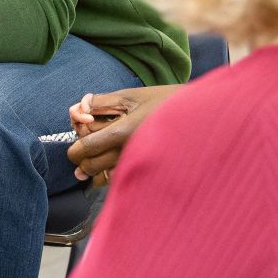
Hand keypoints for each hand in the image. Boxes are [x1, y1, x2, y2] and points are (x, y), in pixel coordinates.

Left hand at [64, 84, 181, 185]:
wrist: (202, 117)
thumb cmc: (166, 102)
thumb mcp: (132, 96)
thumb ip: (101, 102)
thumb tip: (80, 108)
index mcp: (123, 132)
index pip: (87, 147)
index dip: (76, 149)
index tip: (75, 147)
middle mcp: (129, 153)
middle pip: (92, 165)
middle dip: (82, 161)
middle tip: (82, 154)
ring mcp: (140, 165)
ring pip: (104, 179)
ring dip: (96, 172)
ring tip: (95, 163)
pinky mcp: (149, 173)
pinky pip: (122, 182)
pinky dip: (112, 177)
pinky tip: (114, 167)